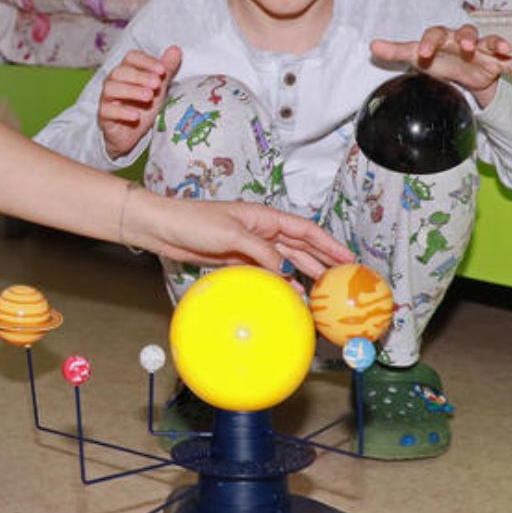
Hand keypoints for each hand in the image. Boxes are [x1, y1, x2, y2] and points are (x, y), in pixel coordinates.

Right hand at [97, 46, 181, 158]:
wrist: (132, 134)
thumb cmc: (143, 107)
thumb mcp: (158, 89)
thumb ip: (166, 70)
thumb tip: (176, 49)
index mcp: (127, 71)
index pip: (131, 57)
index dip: (146, 61)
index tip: (162, 71)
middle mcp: (113, 81)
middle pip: (120, 71)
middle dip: (140, 76)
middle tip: (157, 84)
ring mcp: (106, 98)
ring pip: (111, 89)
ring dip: (131, 91)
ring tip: (149, 97)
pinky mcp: (103, 116)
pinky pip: (107, 110)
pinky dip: (122, 112)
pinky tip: (136, 116)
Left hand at [123, 186, 350, 279]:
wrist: (164, 228)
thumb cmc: (193, 221)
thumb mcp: (231, 234)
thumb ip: (261, 252)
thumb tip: (287, 271)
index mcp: (264, 217)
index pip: (305, 230)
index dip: (328, 244)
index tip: (347, 258)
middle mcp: (262, 231)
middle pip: (301, 247)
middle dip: (323, 261)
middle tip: (343, 279)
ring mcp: (251, 246)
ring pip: (286, 261)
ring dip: (304, 275)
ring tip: (322, 292)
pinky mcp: (238, 260)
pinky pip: (267, 272)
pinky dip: (280, 283)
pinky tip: (290, 295)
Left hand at [370, 24, 511, 106]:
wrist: (464, 74)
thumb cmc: (440, 60)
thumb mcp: (419, 58)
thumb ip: (398, 51)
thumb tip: (372, 45)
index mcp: (444, 37)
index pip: (435, 33)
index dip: (429, 42)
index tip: (421, 55)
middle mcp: (466, 39)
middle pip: (468, 31)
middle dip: (468, 38)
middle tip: (467, 47)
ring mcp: (485, 50)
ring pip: (493, 41)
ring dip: (499, 44)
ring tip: (505, 50)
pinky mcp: (499, 63)